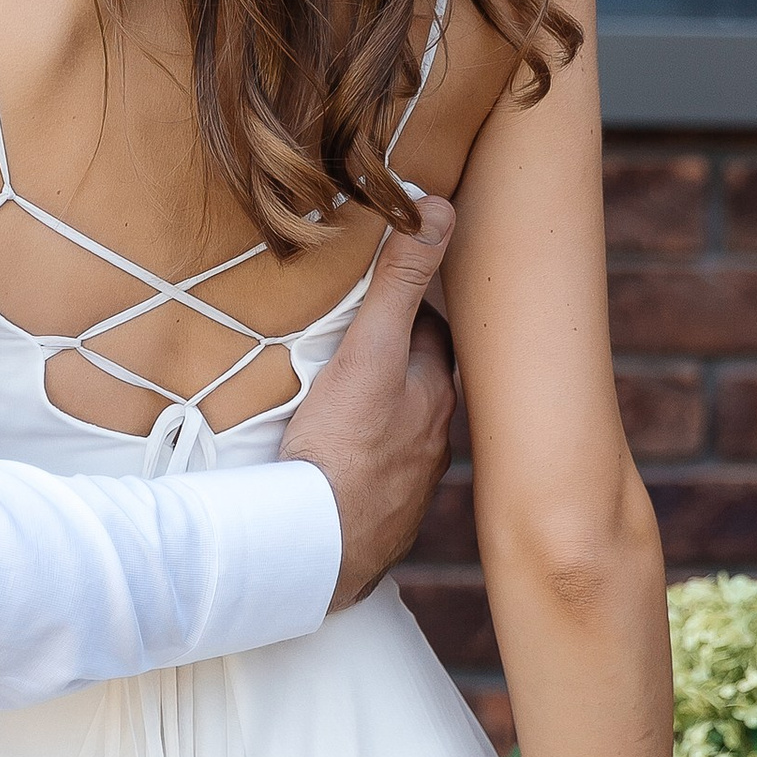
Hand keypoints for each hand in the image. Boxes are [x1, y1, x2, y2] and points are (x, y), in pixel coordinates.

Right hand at [285, 198, 457, 609]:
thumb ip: (400, 281)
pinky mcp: (379, 516)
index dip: (407, 305)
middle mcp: (434, 438)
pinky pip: (374, 471)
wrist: (317, 549)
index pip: (431, 332)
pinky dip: (358, 454)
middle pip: (417, 379)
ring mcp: (409, 481)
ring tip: (336, 392)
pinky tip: (331, 455)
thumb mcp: (369, 350)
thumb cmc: (343, 447)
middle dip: (394, 357)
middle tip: (354, 337)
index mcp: (436, 394)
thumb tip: (439, 207)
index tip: (380, 289)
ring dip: (376, 407)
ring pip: (398, 426)